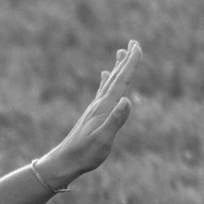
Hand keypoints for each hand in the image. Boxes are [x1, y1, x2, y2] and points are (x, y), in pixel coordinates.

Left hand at [47, 39, 141, 186]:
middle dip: (126, 61)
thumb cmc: (85, 154)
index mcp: (105, 107)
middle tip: (133, 43)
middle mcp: (100, 104)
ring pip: (109, 82)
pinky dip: (106, 81)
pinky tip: (104, 76)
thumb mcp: (104, 139)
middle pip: (116, 77)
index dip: (130, 64)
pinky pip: (102, 92)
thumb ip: (116, 120)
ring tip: (120, 53)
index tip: (137, 47)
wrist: (66, 161)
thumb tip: (128, 100)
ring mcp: (96, 108)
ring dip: (117, 67)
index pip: (121, 81)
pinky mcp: (93, 114)